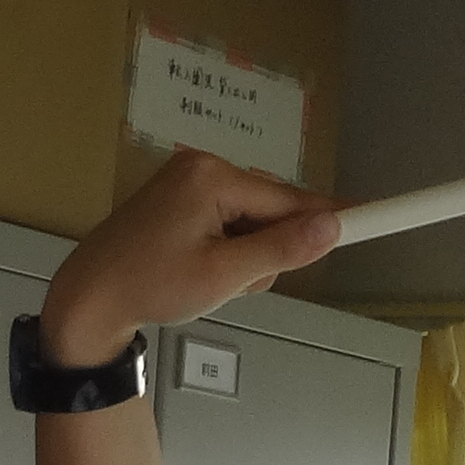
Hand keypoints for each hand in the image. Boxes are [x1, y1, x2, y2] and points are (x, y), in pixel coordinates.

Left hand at [35, 148, 338, 366]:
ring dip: (243, 257)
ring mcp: (187, 179)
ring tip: (205, 280)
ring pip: (250, 222)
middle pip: (271, 210)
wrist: (88, 298)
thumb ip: (280, 250)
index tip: (376, 214)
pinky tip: (197, 270)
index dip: (330, 216)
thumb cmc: (148, 287)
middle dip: (264, 252)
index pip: (289, 199)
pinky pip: (227, 223)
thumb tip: (330, 227)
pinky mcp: (179, 198)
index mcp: (211, 177)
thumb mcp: (223, 276)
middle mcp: (201, 166)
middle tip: (231, 284)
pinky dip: (225, 251)